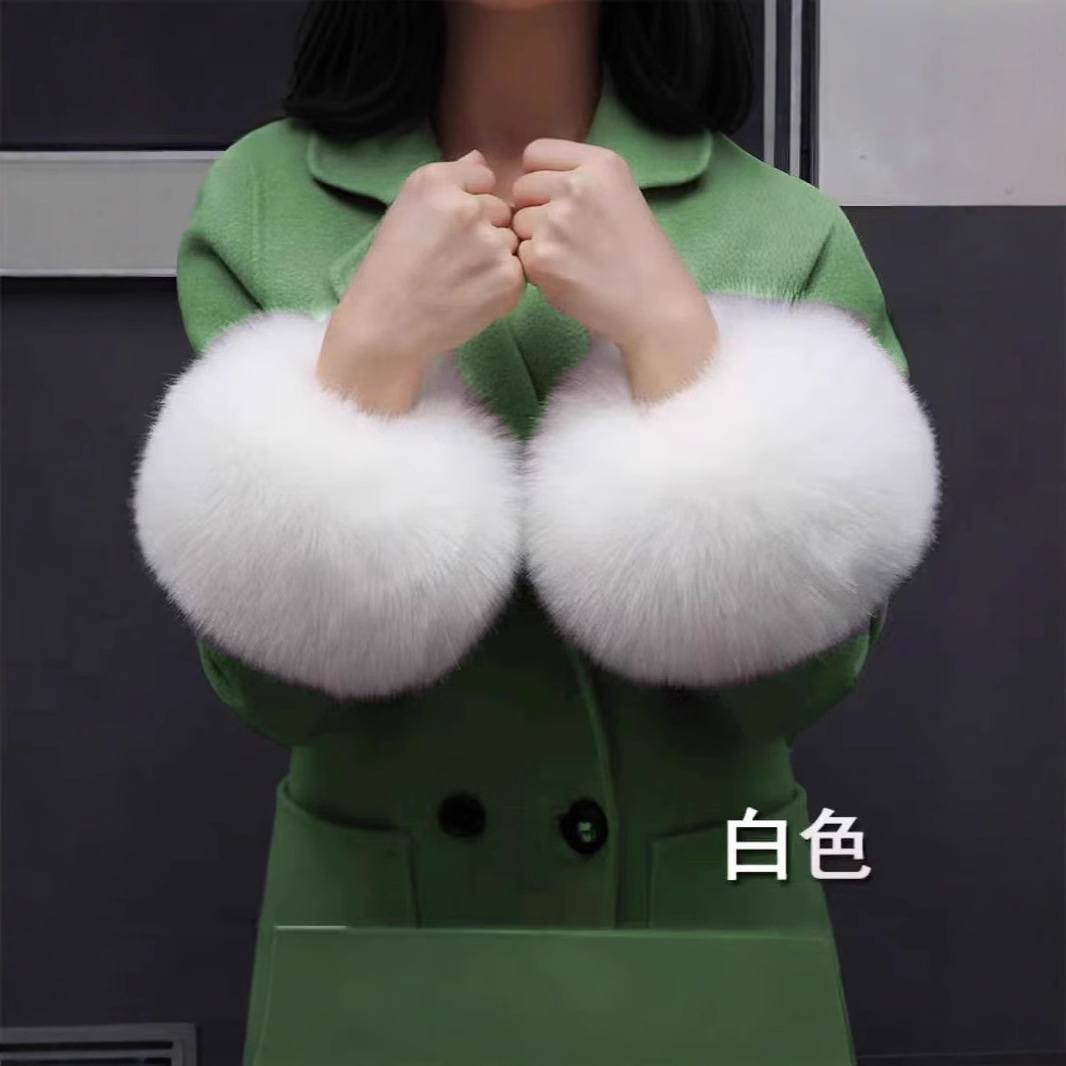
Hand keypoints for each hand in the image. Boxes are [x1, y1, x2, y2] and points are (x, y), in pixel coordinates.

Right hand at [317, 149, 523, 412]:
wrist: (386, 326)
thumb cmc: (392, 269)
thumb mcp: (406, 209)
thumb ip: (448, 180)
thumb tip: (482, 159)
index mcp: (435, 182)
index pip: (483, 177)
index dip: (471, 203)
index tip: (449, 229)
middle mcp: (466, 207)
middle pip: (501, 209)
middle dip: (486, 231)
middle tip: (454, 260)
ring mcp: (490, 243)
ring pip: (511, 241)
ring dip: (496, 258)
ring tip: (462, 279)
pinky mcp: (507, 278)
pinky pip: (519, 271)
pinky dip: (502, 285)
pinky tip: (472, 295)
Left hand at [511, 139, 717, 400]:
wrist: (654, 305)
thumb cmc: (637, 255)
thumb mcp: (619, 195)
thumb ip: (577, 179)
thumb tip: (527, 182)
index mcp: (600, 163)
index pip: (535, 153)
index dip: (538, 178)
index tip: (554, 200)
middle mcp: (576, 185)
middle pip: (522, 187)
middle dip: (533, 210)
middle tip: (564, 236)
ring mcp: (557, 221)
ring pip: (517, 222)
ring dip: (531, 239)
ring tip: (568, 257)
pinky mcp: (542, 257)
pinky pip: (519, 253)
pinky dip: (535, 267)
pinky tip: (564, 275)